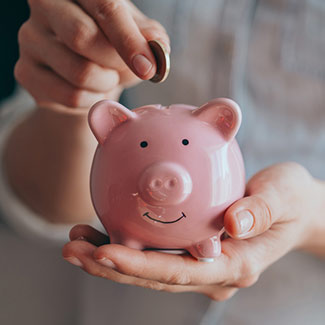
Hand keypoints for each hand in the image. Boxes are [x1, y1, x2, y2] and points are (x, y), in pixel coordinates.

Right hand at [15, 0, 169, 107]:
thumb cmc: (111, 45)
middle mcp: (44, 4)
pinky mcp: (26, 72)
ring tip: (109, 78)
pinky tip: (93, 91)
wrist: (82, 70)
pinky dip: (93, 100)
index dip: (129, 39)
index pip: (104, 6)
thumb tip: (158, 48)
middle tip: (129, 70)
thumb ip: (149, 37)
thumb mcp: (135, 33)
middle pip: (82, 36)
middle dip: (116, 63)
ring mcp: (30, 38)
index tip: (148, 68)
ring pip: (79, 72)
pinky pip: (70, 96)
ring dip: (106, 84)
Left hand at [62, 162, 321, 299]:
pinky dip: (125, 244)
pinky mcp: (193, 251)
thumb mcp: (284, 196)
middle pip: (155, 276)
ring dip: (109, 257)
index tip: (103, 253)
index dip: (140, 267)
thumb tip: (235, 224)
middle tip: (72, 250)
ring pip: (149, 267)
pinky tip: (100, 230)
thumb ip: (262, 210)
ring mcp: (201, 264)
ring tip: (74, 241)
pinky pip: (154, 252)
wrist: (293, 209)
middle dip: (111, 266)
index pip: (180, 271)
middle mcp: (213, 271)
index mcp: (234, 263)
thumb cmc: (291, 200)